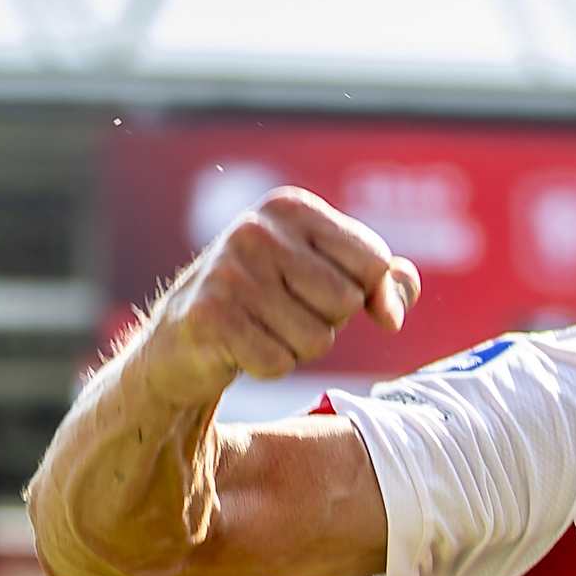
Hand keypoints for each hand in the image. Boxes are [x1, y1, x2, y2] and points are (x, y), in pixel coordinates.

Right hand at [135, 188, 419, 408]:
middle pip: (346, 303)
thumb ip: (378, 283)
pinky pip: (279, 363)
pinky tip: (239, 349)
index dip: (367, 295)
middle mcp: (257, 229)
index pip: (374, 261)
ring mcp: (230, 271)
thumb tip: (395, 308)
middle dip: (324, 324)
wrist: (181, 343)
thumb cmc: (265, 306)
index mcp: (291, 208)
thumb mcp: (324, 280)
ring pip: (316, 339)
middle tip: (281, 315)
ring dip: (295, 349)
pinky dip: (266, 367)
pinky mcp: (210, 316)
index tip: (328, 298)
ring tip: (260, 330)